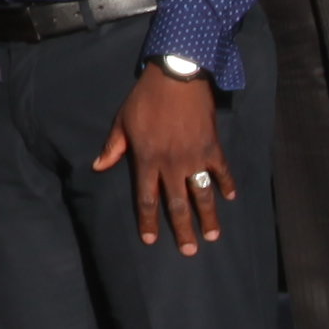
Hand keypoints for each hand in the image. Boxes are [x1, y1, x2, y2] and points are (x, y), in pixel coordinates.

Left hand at [90, 64, 232, 254]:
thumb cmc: (145, 98)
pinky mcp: (213, 146)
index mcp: (147, 159)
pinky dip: (227, 184)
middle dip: (182, 229)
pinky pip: (222, 171)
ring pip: (201, 194)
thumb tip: (98, 167)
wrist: (176, 76)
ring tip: (212, 236)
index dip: (148, 220)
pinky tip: (230, 197)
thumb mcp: (123, 121)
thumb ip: (113, 148)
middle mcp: (171, 164)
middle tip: (189, 251)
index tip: (151, 240)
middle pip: (176, 204)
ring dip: (208, 216)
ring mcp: (194, 156)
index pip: (146, 198)